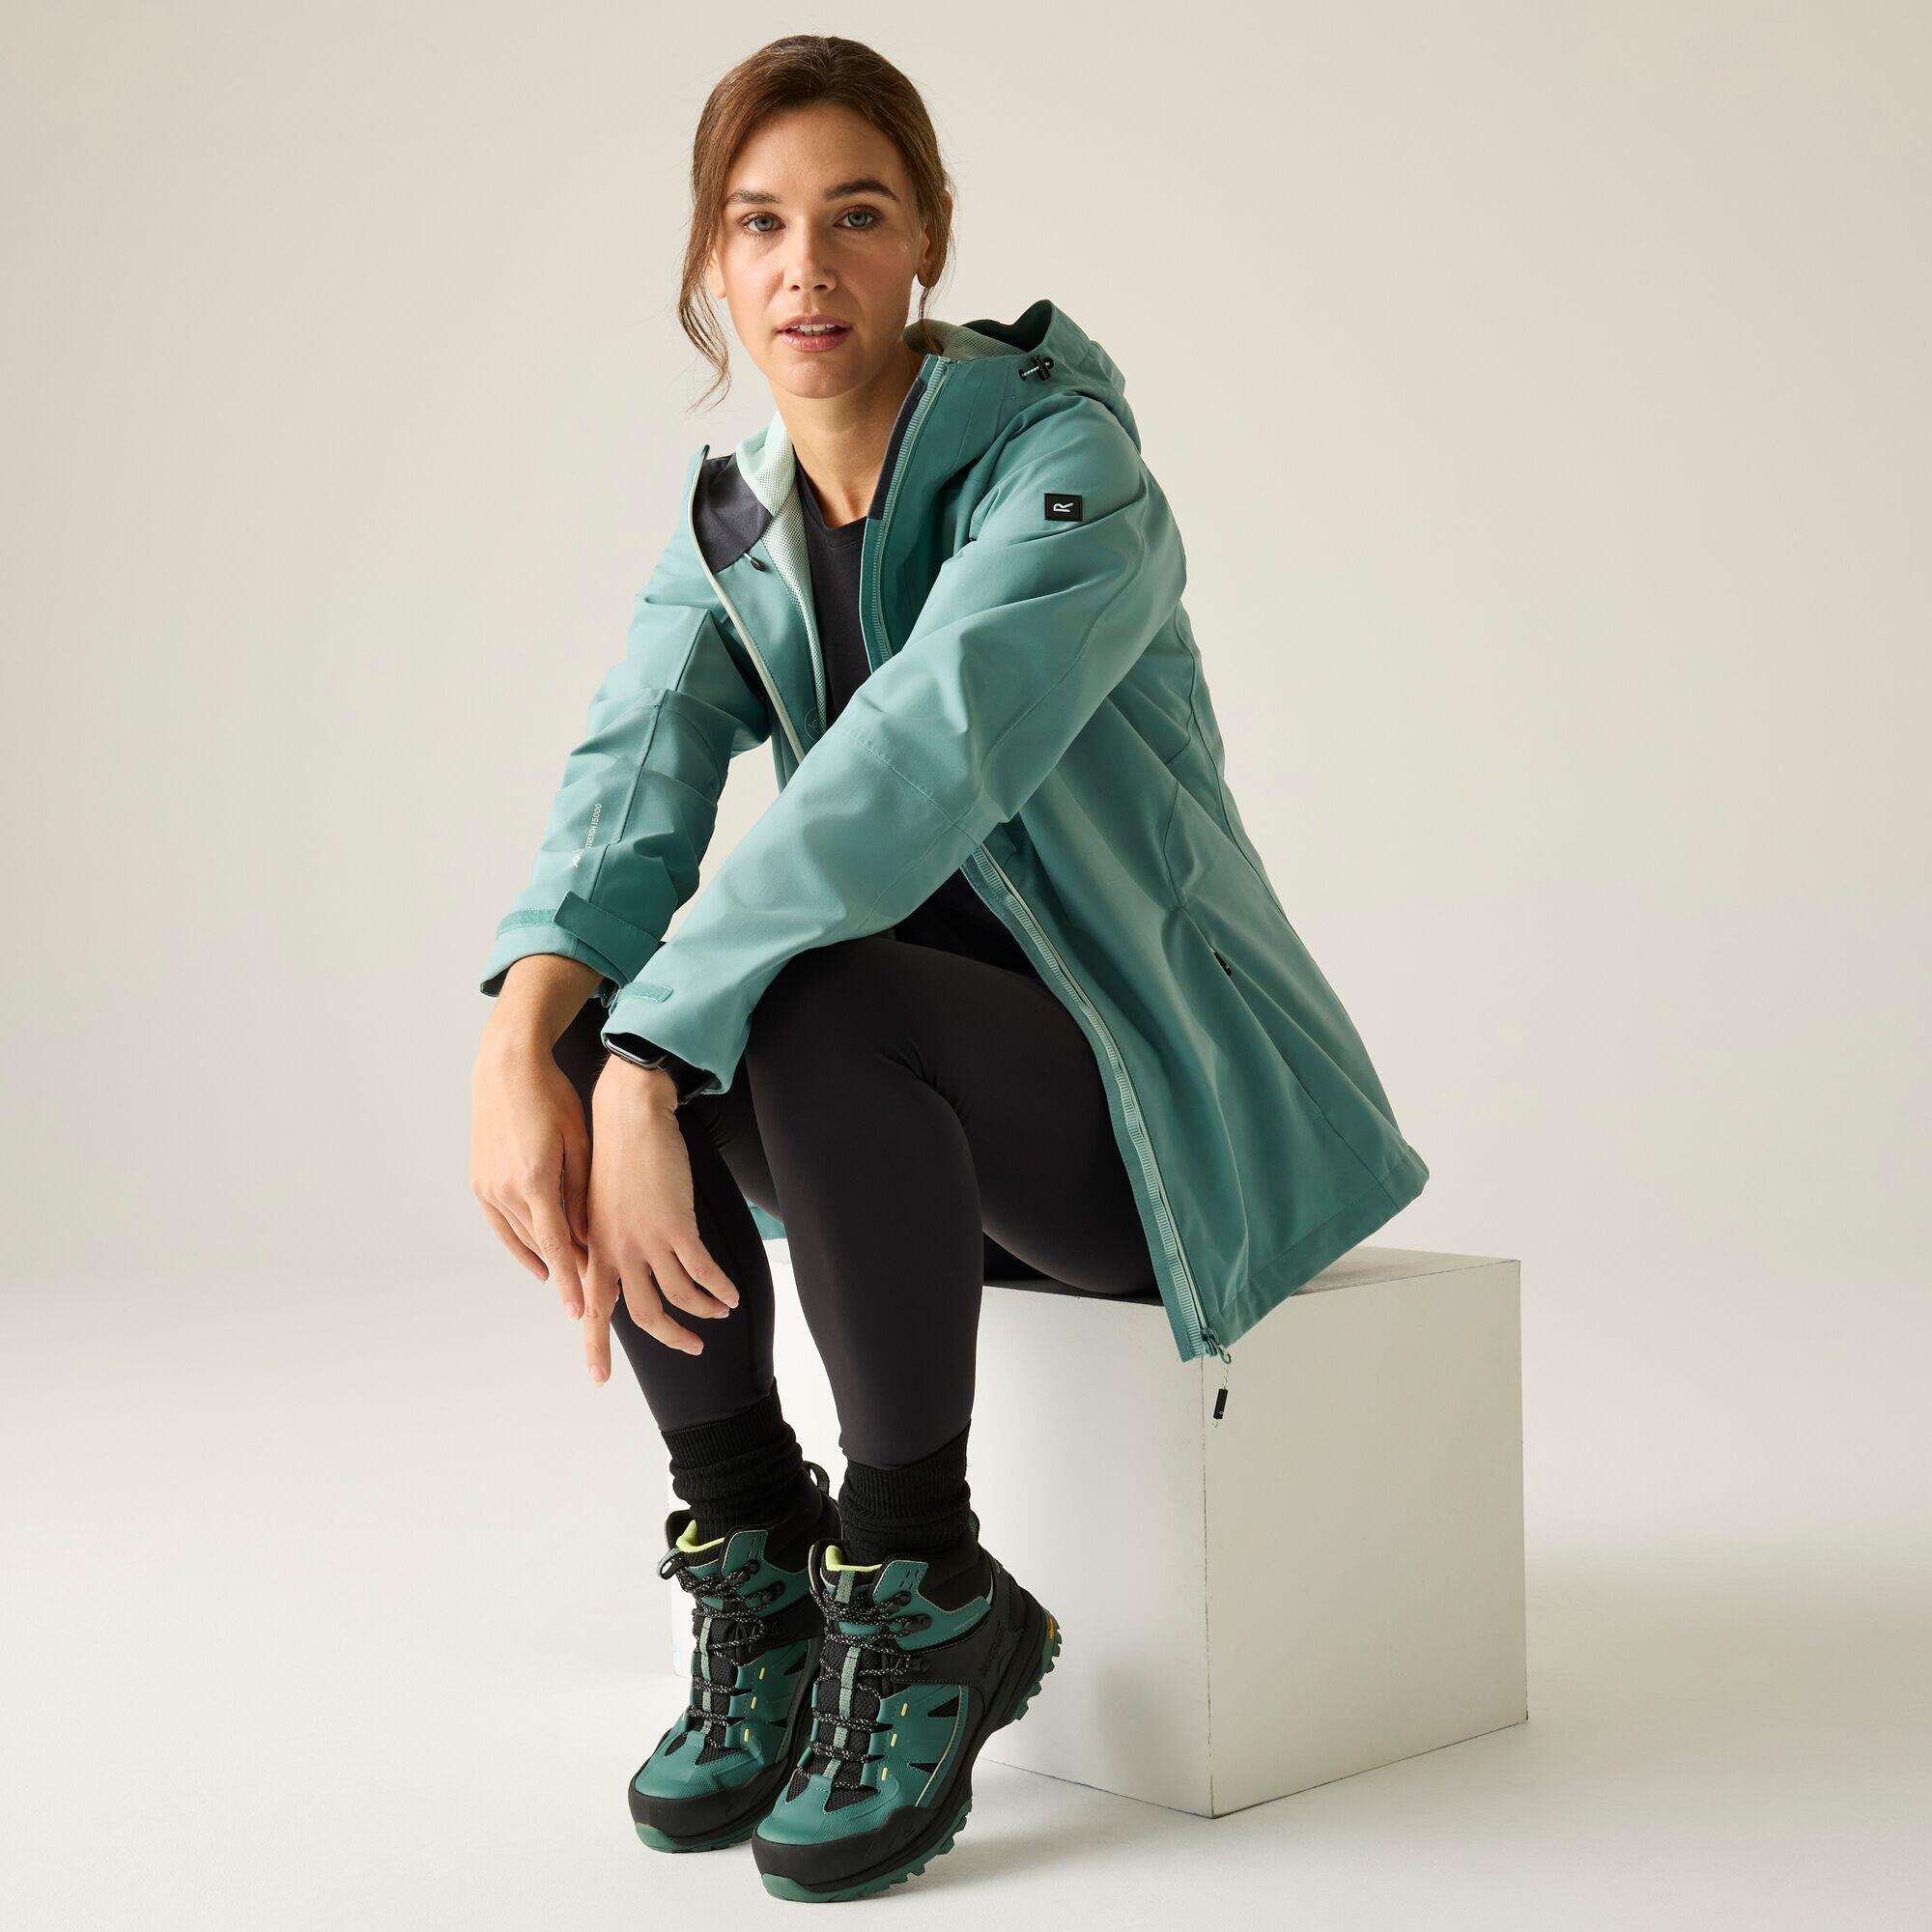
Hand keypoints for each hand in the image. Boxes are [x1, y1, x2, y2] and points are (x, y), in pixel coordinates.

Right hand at [470, 1026, 595, 1319]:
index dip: (570, 1281)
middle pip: (540, 1246)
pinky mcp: (478, 1181)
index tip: (580, 1312)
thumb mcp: (579, 1141)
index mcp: (536, 1180)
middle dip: (567, 1269)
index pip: (556, 1246)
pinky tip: (538, 1260)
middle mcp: (506, 1190)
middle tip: (595, 1288)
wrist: (507, 1069)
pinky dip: (520, 1245)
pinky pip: (501, 1225)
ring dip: (545, 1257)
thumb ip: (583, 1192)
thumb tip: (588, 1235)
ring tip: (572, 1274)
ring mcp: (488, 1187)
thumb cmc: (551, 1097)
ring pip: (520, 1238)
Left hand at [580, 1058, 740, 1382]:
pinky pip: (703, 1272)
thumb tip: (619, 1270)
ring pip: (680, 1296)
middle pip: (645, 1315)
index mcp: (595, 1248)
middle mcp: (617, 1251)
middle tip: (694, 1347)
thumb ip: (606, 1242)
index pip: (594, 1309)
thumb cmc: (615, 1154)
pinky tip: (733, 1294)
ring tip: (721, 1312)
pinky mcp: (676, 1225)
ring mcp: (646, 1239)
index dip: (595, 1347)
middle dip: (673, 1337)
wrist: (629, 1116)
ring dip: (704, 1310)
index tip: (599, 1379)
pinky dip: (720, 1288)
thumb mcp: (598, 1205)